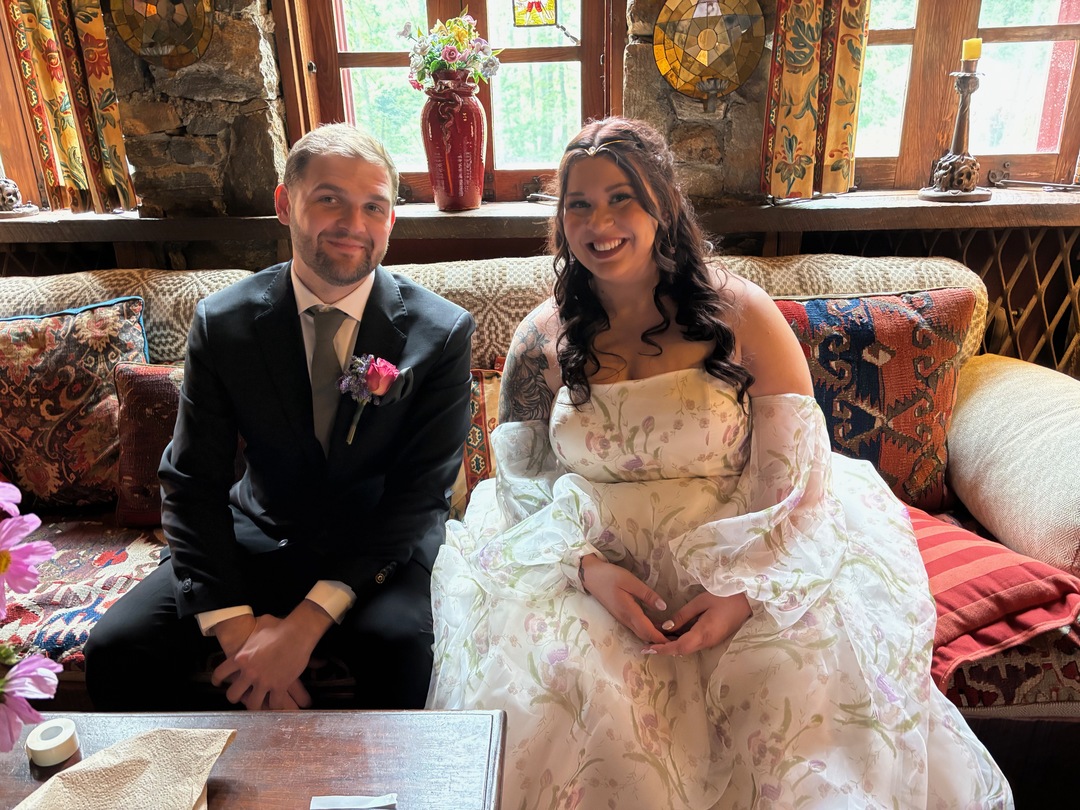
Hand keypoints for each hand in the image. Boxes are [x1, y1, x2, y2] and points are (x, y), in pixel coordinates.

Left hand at [212, 601, 331, 709]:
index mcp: (240, 658)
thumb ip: (252, 632)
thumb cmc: (280, 626)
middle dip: (235, 697)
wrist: (298, 632)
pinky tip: (276, 703)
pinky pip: (274, 703)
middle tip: (240, 696)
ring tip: (258, 703)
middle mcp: (249, 672)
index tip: (219, 683)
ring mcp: (264, 681)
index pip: (220, 673)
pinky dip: (275, 705)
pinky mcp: (280, 686)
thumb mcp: (259, 626)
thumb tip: (252, 625)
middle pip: (233, 694)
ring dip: (254, 704)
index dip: (218, 680)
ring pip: (252, 704)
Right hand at [580, 555, 668, 644]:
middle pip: (645, 636)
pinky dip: (648, 630)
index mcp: (629, 612)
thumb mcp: (630, 581)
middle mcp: (626, 619)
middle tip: (678, 641)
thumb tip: (664, 607)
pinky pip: (637, 628)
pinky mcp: (621, 615)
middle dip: (661, 641)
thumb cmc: (610, 576)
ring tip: (670, 636)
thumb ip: (647, 594)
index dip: (661, 639)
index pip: (648, 631)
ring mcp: (622, 618)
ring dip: (654, 637)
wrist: (590, 576)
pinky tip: (657, 626)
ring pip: (641, 633)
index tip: (675, 643)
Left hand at [646, 592, 751, 655]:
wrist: (748, 599)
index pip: (679, 647)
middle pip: (681, 650)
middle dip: (664, 648)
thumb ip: (683, 615)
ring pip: (687, 647)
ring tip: (654, 637)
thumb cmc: (725, 596)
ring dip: (671, 644)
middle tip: (646, 643)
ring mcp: (712, 641)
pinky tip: (671, 633)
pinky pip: (693, 643)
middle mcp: (707, 642)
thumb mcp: (701, 602)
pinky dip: (680, 640)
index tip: (648, 649)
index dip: (662, 649)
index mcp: (704, 633)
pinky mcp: (714, 637)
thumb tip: (665, 627)